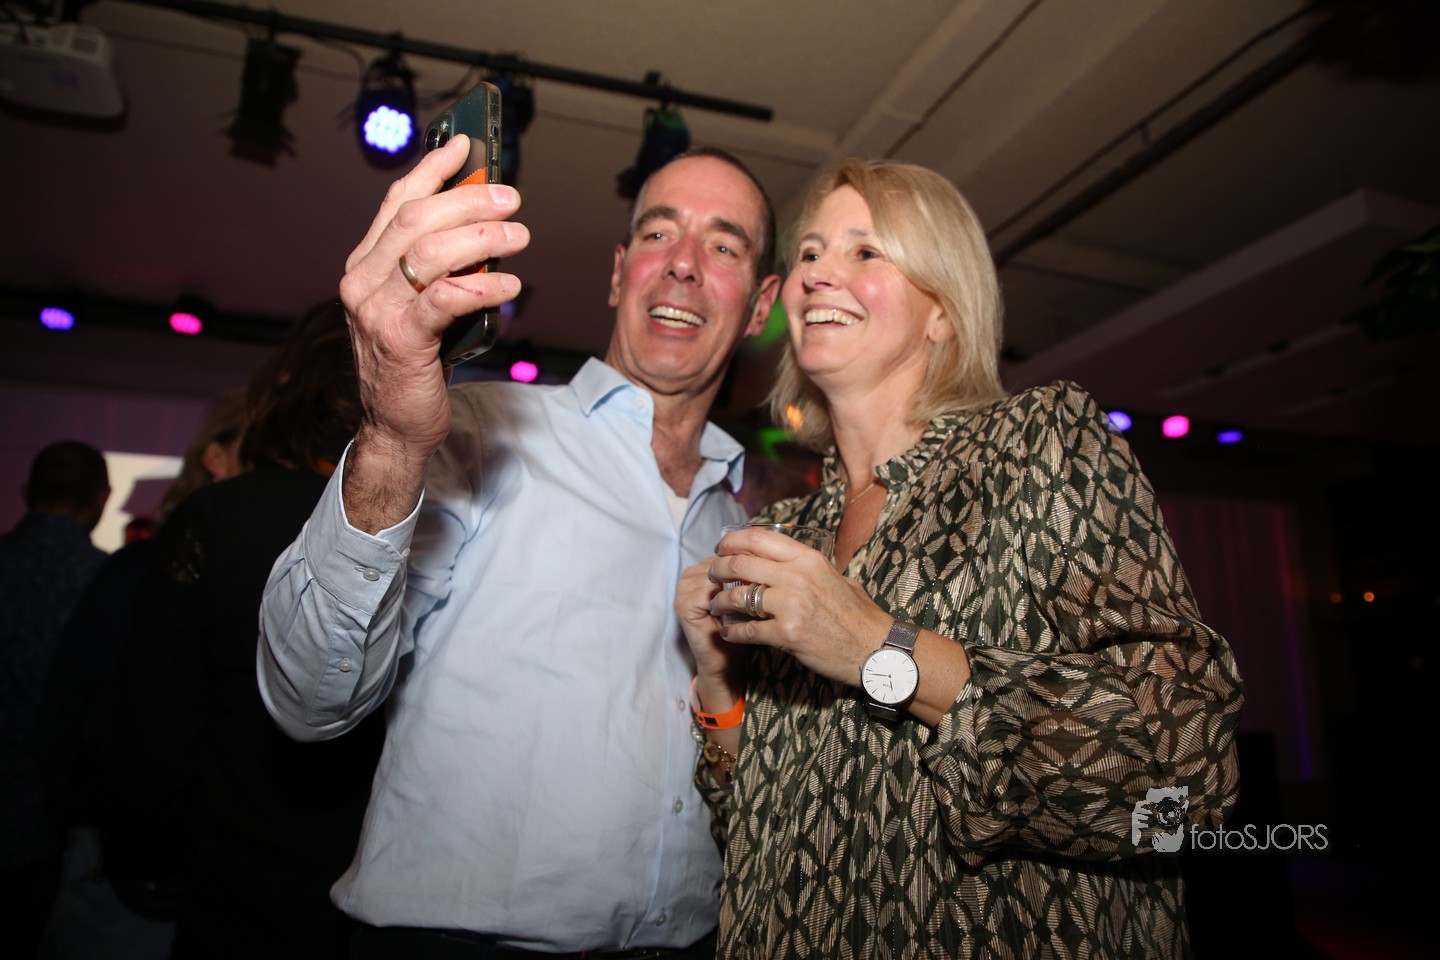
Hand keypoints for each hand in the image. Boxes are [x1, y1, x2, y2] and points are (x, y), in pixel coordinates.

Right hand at [338, 136, 530, 530]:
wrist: (395, 426)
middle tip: (512, 199)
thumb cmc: (416, 363)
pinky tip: (510, 283)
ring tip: (520, 237)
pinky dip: (482, 285)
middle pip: (416, 218)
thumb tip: (485, 225)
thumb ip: (440, 267)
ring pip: (431, 251)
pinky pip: (446, 298)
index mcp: (365, 265)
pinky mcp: (400, 340)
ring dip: (483, 237)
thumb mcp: (423, 304)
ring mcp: (376, 310)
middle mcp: (362, 281)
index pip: (397, 202)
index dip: (432, 170)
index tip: (466, 145)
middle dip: (469, 199)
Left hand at [707, 527, 891, 687]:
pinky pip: (747, 630)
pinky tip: (728, 632)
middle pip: (740, 563)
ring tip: (716, 605)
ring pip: (738, 596)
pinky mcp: (787, 634)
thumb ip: (808, 567)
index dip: (732, 541)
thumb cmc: (857, 615)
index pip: (758, 538)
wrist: (874, 649)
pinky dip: (732, 632)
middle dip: (718, 569)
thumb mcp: (836, 577)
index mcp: (808, 558)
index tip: (721, 548)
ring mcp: (791, 606)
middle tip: (712, 575)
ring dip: (720, 601)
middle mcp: (797, 577)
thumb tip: (785, 559)